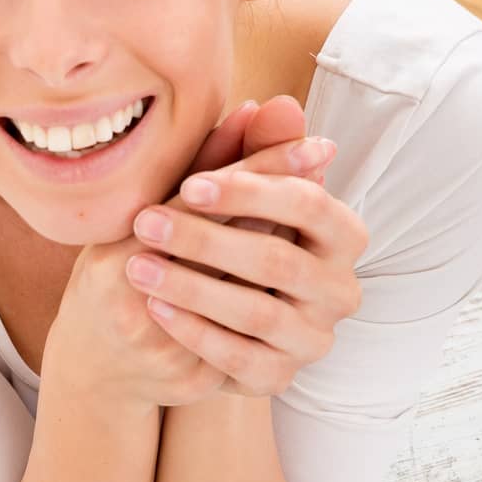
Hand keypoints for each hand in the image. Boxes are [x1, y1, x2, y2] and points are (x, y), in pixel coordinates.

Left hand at [124, 94, 368, 398]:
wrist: (208, 323)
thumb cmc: (227, 242)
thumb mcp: (234, 199)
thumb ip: (253, 155)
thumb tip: (276, 103)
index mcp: (343, 234)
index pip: (307, 203)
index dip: (248, 192)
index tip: (187, 186)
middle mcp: (341, 290)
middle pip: (277, 259)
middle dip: (206, 239)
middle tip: (146, 224)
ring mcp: (315, 340)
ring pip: (256, 311)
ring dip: (192, 286)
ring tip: (138, 267)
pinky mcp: (281, 378)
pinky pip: (239, 357)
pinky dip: (195, 331)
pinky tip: (155, 308)